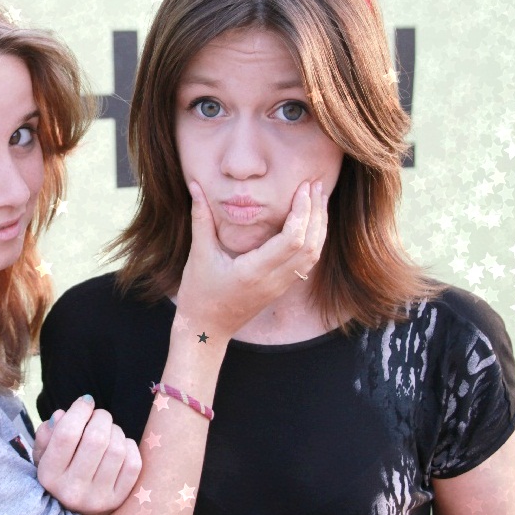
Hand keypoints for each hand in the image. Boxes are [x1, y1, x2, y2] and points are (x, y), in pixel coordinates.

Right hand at [33, 396, 141, 514]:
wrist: (76, 512)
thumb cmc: (60, 474)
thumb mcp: (44, 456)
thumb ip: (47, 434)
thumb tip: (60, 415)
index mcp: (49, 476)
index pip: (66, 434)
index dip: (79, 410)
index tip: (85, 402)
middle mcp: (72, 490)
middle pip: (96, 438)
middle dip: (101, 417)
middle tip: (98, 416)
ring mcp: (98, 498)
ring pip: (117, 448)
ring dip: (115, 430)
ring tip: (108, 431)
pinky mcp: (119, 500)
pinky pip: (133, 463)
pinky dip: (129, 446)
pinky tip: (119, 446)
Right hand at [175, 179, 327, 339]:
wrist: (206, 329)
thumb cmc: (198, 294)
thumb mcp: (198, 255)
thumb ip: (201, 218)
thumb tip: (195, 185)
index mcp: (254, 272)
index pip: (292, 240)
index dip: (302, 212)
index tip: (303, 188)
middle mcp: (274, 281)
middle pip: (310, 246)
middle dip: (317, 213)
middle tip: (316, 185)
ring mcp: (280, 287)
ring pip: (313, 256)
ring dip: (319, 226)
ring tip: (318, 199)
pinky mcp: (281, 288)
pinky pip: (306, 263)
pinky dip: (313, 239)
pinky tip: (309, 222)